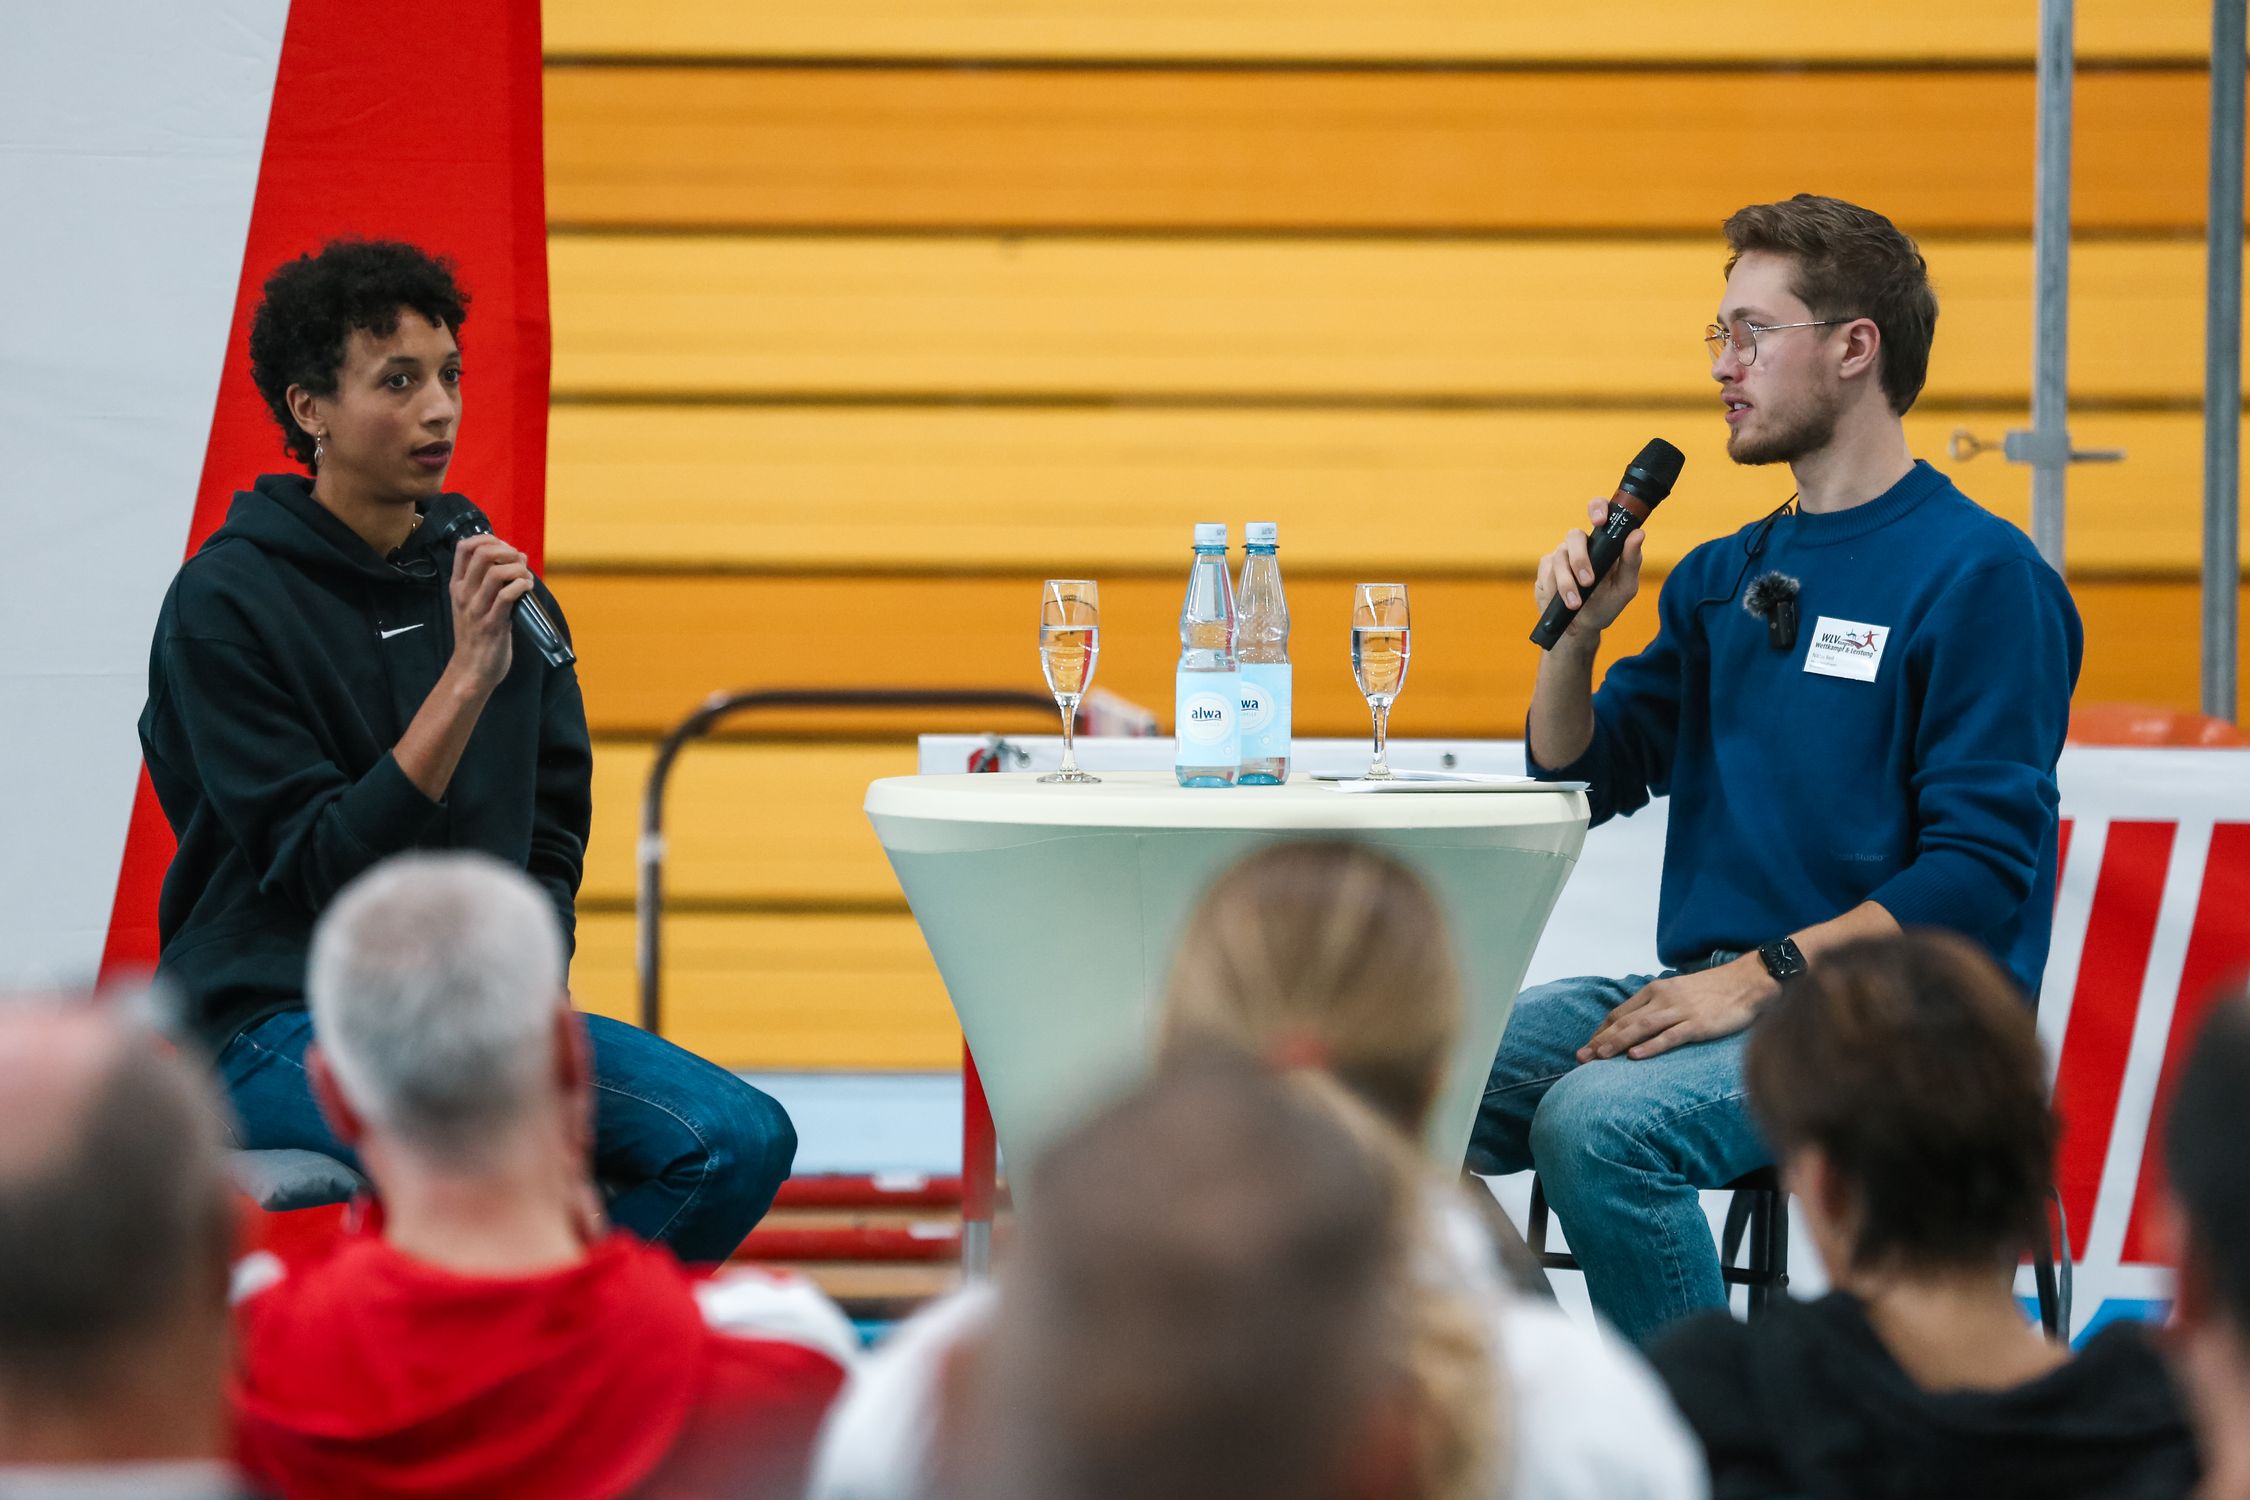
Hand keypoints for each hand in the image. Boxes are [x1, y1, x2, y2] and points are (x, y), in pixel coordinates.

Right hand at [447, 532, 533, 693]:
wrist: (471, 670)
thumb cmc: (477, 635)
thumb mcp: (472, 604)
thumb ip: (486, 582)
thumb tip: (515, 556)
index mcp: (458, 586)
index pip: (464, 547)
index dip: (488, 539)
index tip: (505, 548)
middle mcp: (464, 594)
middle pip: (482, 554)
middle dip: (506, 550)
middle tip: (519, 561)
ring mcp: (477, 609)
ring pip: (496, 572)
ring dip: (518, 569)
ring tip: (526, 577)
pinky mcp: (493, 624)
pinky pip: (507, 595)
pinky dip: (522, 586)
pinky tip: (527, 589)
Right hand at [1534, 496, 1646, 644]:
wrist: (1582, 628)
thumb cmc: (1607, 604)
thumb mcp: (1625, 587)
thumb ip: (1631, 561)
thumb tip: (1638, 533)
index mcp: (1603, 542)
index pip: (1599, 511)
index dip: (1597, 508)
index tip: (1599, 520)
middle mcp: (1582, 545)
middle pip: (1573, 535)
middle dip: (1579, 559)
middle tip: (1588, 581)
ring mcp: (1561, 556)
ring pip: (1559, 558)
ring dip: (1567, 583)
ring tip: (1576, 604)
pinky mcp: (1546, 570)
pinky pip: (1546, 572)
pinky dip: (1554, 589)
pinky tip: (1561, 603)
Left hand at [1578, 954, 1778, 1062]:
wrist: (1748, 982)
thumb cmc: (1713, 991)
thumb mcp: (1678, 993)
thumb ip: (1657, 1007)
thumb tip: (1636, 1027)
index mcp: (1655, 991)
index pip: (1620, 1013)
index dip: (1601, 1031)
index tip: (1587, 1047)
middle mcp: (1662, 999)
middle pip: (1624, 1022)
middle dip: (1600, 1040)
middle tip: (1580, 1058)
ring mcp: (1680, 1011)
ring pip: (1640, 1028)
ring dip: (1616, 1044)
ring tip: (1598, 1058)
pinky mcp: (1698, 1024)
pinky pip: (1670, 1036)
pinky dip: (1650, 1047)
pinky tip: (1634, 1057)